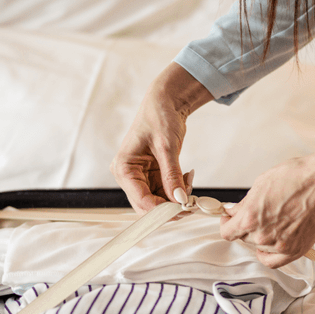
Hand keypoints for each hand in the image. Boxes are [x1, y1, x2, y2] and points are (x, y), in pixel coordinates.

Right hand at [110, 63, 212, 212]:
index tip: (182, 210)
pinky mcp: (151, 176)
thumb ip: (172, 175)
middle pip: (147, 206)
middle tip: (191, 203)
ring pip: (158, 202)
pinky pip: (165, 193)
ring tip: (190, 181)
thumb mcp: (167, 147)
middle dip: (170, 207)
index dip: (161, 210)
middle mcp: (128, 176)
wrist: (164, 103)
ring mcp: (140, 177)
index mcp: (123, 167)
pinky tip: (187, 177)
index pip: (140, 200)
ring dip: (177, 198)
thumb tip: (180, 200)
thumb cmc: (159, 117)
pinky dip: (179, 190)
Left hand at [220, 148, 314, 267]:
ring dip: (263, 237)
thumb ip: (245, 203)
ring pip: (259, 247)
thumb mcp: (261, 184)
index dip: (228, 224)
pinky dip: (269, 254)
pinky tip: (271, 245)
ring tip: (276, 221)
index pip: (227, 232)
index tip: (231, 220)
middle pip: (244, 238)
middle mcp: (262, 235)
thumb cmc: (297, 179)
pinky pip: (273, 261)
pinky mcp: (294, 250)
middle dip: (249, 226)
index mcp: (249, 218)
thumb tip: (235, 212)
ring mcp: (278, 245)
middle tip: (261, 215)